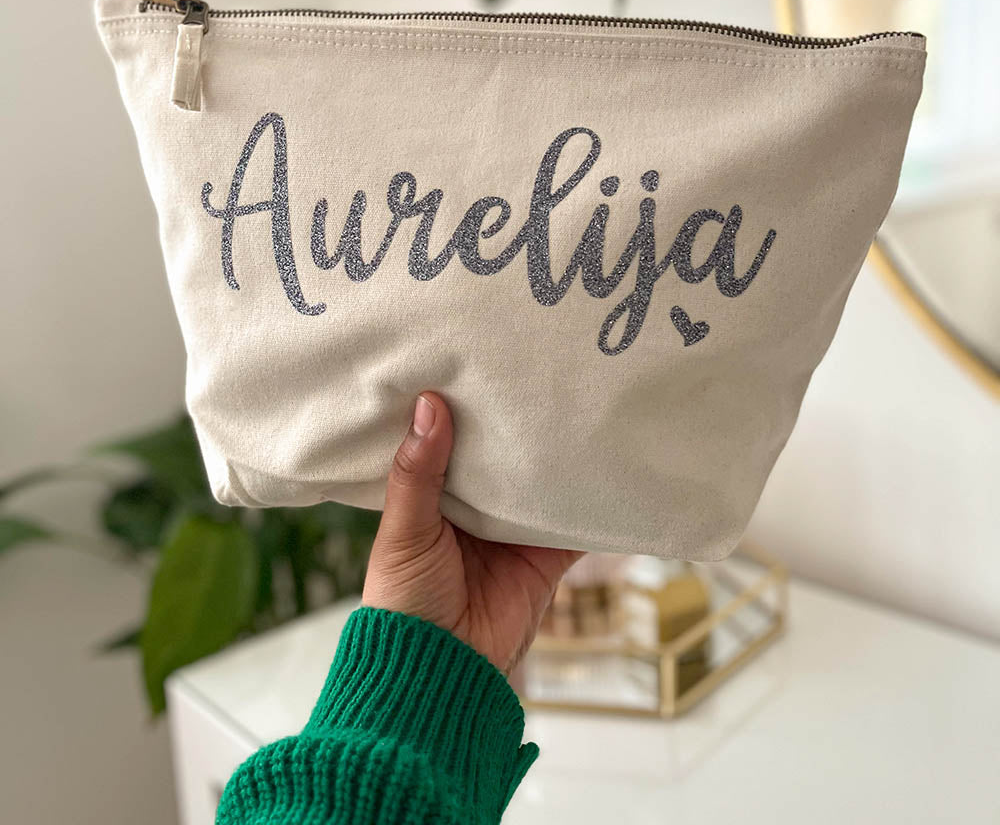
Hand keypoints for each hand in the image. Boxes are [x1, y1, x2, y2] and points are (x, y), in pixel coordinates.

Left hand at [362, 392, 581, 673]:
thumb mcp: (404, 531)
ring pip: (540, 483)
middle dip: (516, 425)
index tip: (476, 361)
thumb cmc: (405, 601)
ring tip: (575, 402)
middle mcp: (476, 509)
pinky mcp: (547, 557)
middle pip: (502, 458)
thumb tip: (431, 403)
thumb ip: (417, 472)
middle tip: (536, 369)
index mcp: (435, 497)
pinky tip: (607, 463)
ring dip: (554, 456)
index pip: (452, 441)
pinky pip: (575, 524)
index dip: (463, 407)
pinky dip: (592, 501)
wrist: (443, 675)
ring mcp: (514, 532)